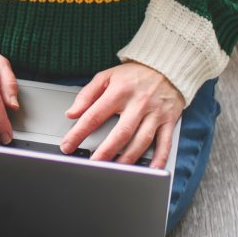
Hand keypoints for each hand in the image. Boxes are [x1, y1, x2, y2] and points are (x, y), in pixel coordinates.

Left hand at [60, 61, 185, 167]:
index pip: (95, 115)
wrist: (168, 66)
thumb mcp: (107, 76)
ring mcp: (155, 113)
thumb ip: (87, 94)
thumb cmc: (134, 74)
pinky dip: (159, 158)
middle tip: (93, 165)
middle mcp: (138, 103)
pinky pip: (165, 142)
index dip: (79, 132)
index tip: (68, 145)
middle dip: (106, 151)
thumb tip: (71, 112)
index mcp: (120, 91)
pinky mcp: (169, 120)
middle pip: (121, 132)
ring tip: (115, 171)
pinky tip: (151, 170)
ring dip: (128, 158)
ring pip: (142, 140)